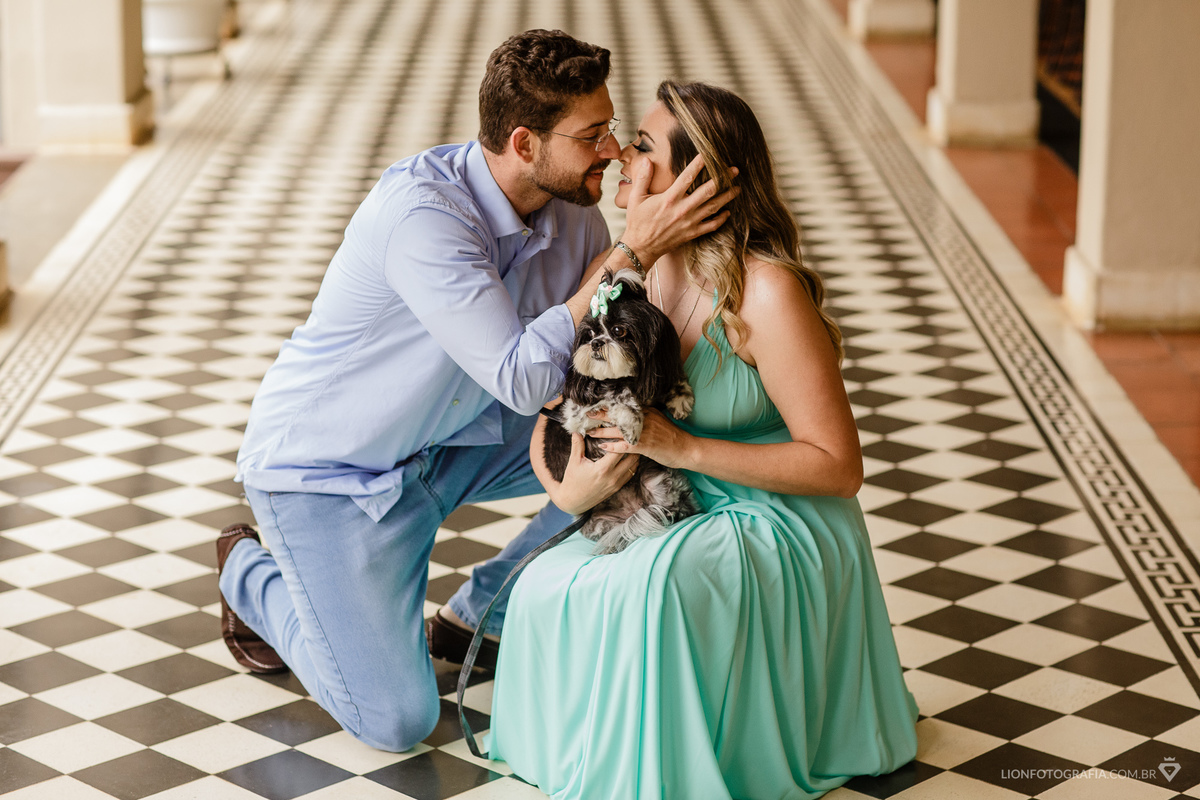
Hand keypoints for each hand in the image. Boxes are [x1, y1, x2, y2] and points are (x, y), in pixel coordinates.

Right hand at [554, 432, 640, 514]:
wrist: (573, 502)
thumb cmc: (572, 481)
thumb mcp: (574, 462)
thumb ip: (577, 445)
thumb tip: (577, 429)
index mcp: (602, 469)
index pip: (619, 450)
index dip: (621, 439)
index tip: (621, 431)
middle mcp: (613, 477)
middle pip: (631, 458)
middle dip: (631, 446)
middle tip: (629, 436)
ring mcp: (616, 484)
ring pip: (634, 466)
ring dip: (633, 455)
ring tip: (630, 445)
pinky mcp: (617, 488)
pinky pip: (630, 474)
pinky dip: (631, 465)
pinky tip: (628, 457)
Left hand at [592, 409, 695, 469]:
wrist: (686, 449)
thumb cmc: (672, 436)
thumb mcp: (659, 420)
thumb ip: (646, 416)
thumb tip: (633, 414)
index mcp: (647, 411)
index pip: (624, 406)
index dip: (609, 406)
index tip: (597, 405)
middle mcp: (644, 419)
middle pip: (618, 416)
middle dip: (601, 416)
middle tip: (587, 415)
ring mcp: (644, 432)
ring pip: (618, 431)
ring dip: (603, 431)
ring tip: (590, 431)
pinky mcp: (644, 445)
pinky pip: (624, 446)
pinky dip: (613, 446)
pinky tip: (603, 447)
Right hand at [621, 155, 739, 264]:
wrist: (641, 247)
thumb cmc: (638, 222)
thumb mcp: (635, 198)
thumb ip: (642, 178)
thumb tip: (646, 160)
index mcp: (669, 198)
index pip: (688, 176)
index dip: (700, 163)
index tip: (709, 154)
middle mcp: (682, 209)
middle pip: (708, 190)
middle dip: (723, 179)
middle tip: (734, 170)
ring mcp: (689, 222)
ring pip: (713, 207)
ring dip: (727, 197)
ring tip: (737, 188)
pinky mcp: (692, 233)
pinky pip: (711, 225)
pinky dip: (721, 219)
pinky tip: (727, 212)